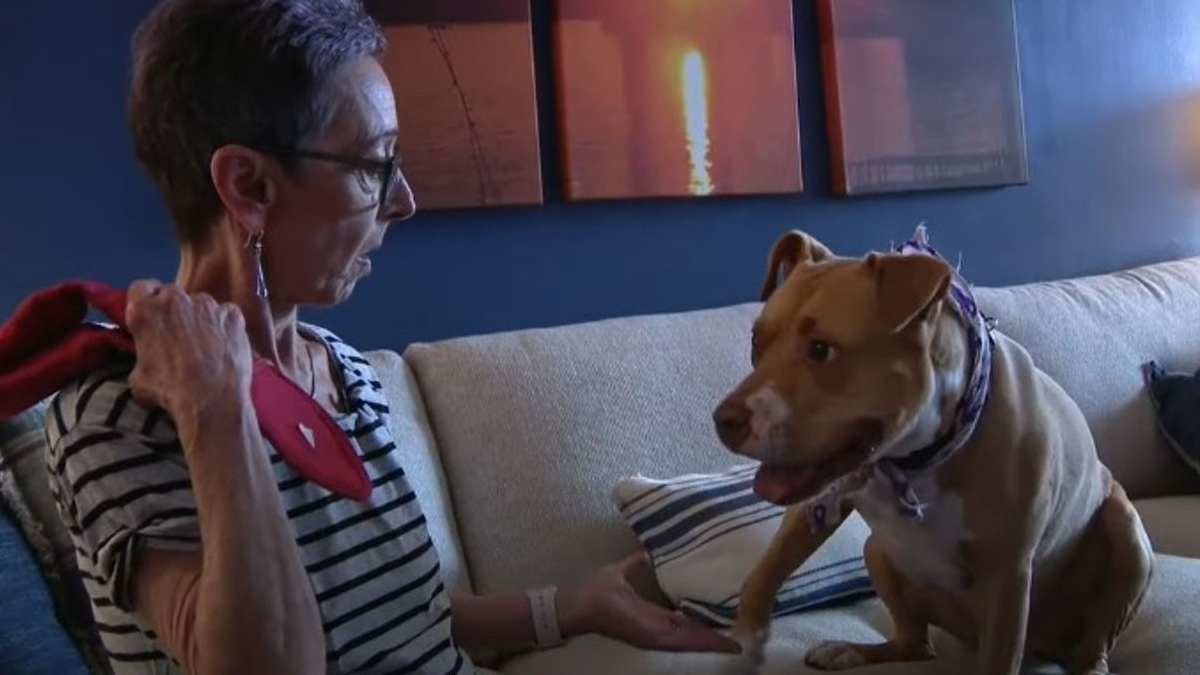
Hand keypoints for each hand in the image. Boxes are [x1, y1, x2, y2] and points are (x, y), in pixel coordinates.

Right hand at [124, 280, 253, 424]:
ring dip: (199, 317)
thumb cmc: (170, 392)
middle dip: (172, 309)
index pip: (139, 288)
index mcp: (145, 310)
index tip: (150, 314)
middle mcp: (175, 299)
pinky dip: (224, 325)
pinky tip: (224, 345)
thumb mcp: (138, 377)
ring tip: (204, 344)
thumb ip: (141, 354)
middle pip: (171, 294)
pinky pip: (226, 314)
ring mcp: (207, 304)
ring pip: (200, 303)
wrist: (212, 399)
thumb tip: (146, 357)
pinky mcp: (233, 314)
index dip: (145, 300)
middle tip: (176, 333)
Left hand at [558, 551, 740, 653]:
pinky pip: (681, 641)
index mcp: (654, 614)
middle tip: (744, 634)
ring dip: (715, 643)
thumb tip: (646, 552)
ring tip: (739, 644)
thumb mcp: (622, 573)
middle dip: (717, 636)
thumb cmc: (596, 591)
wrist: (578, 604)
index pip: (685, 620)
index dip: (706, 621)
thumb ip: (636, 565)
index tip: (726, 615)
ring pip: (692, 641)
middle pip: (694, 634)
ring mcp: (656, 634)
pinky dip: (702, 643)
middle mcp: (658, 628)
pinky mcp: (652, 637)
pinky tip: (721, 644)